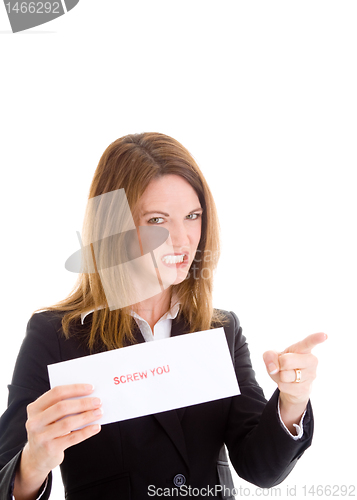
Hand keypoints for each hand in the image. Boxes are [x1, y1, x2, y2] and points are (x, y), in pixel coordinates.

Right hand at [14, 384, 101, 498]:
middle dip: (83, 403)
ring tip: (99, 412)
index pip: (56, 393)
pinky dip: (86, 432)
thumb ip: (62, 405)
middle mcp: (35, 422)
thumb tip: (89, 396)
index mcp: (35, 408)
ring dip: (86, 416)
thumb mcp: (48, 416)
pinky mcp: (50, 449)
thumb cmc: (48, 430)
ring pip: (68, 423)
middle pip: (62, 407)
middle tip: (98, 401)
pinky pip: (72, 438)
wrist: (37, 457)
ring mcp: (41, 436)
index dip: (75, 389)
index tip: (91, 388)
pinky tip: (96, 427)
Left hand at [263, 332, 326, 407]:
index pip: (309, 342)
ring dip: (281, 376)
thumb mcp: (273, 357)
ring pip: (285, 375)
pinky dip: (281, 385)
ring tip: (288, 375)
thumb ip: (269, 356)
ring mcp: (311, 375)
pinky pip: (285, 386)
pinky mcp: (306, 388)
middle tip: (284, 366)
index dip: (316, 338)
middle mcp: (311, 360)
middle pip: (286, 361)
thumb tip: (274, 368)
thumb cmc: (283, 365)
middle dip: (279, 364)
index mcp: (303, 349)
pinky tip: (289, 384)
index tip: (324, 335)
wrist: (290, 385)